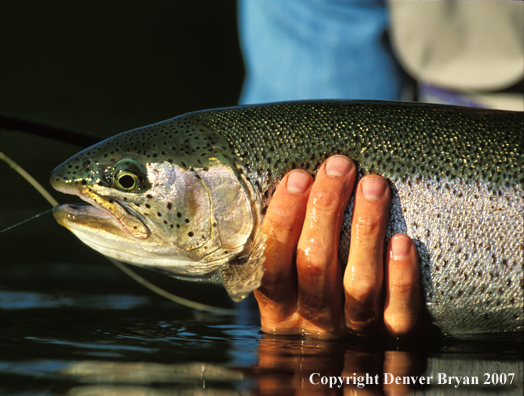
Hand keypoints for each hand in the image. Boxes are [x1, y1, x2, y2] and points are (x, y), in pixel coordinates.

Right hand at [255, 155, 420, 337]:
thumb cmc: (315, 295)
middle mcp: (313, 320)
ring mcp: (353, 331)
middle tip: (339, 166)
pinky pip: (397, 311)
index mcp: (278, 307)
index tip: (297, 176)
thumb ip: (286, 245)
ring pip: (358, 284)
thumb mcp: (288, 282)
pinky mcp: (391, 335)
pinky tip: (402, 241)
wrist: (349, 361)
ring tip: (373, 184)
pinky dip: (401, 278)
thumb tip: (293, 182)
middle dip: (325, 209)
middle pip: (314, 265)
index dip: (283, 218)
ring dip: (365, 229)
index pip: (273, 262)